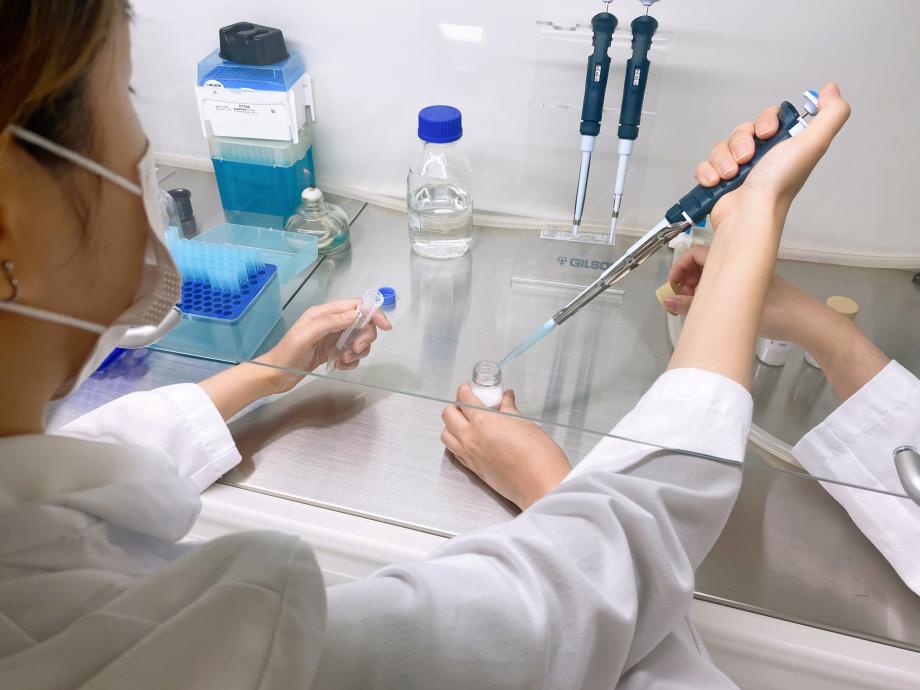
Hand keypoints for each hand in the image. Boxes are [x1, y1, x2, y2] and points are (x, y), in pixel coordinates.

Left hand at [256, 298, 391, 392]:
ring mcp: (334, 338)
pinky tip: (338, 366)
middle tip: (354, 350)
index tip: (385, 327)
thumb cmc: (287, 354)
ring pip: (360, 340)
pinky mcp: (334, 352)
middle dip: (364, 338)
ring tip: (341, 361)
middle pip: (362, 324)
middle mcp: (331, 323)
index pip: (356, 305)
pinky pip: (353, 354)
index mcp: (324, 313)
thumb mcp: (306, 336)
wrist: (275, 375)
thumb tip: (356, 314)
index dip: (373, 313)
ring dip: (357, 352)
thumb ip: (330, 323)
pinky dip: (350, 361)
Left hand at [441, 385, 570, 509]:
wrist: (541, 485)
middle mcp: (471, 438)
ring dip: (452, 425)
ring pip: (446, 435)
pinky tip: (470, 440)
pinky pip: (454, 452)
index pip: (464, 398)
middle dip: (456, 406)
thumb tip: (506, 399)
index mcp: (483, 421)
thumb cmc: (538, 456)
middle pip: (448, 415)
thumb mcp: (525, 424)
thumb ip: (509, 409)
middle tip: (468, 404)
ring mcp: (469, 455)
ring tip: (466, 422)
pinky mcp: (473, 469)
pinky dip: (456, 442)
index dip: (465, 390)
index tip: (469, 388)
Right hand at [664, 245, 824, 342]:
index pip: (697, 254)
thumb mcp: (730, 311)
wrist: (806, 321)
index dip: (680, 267)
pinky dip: (709, 295)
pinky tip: (706, 309)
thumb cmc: (777, 311)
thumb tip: (668, 302)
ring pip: (711, 276)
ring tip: (691, 306)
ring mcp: (742, 278)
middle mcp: (737, 265)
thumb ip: (694, 308)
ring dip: (696, 289)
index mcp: (734, 260)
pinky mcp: (747, 291)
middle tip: (680, 299)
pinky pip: (721, 286)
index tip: (672, 285)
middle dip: (686, 279)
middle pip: (702, 264)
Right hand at [694, 82, 849, 228]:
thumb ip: (831, 114)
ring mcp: (739, 170)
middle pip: (742, 131)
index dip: (765, 121)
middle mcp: (762, 157)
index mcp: (784, 147)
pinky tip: (718, 182)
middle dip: (740, 142)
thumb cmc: (778, 186)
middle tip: (748, 159)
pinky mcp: (719, 181)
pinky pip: (705, 165)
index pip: (769, 118)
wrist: (748, 215)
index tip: (767, 133)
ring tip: (732, 176)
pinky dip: (708, 173)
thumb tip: (831, 90)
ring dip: (724, 160)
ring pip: (721, 147)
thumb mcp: (813, 144)